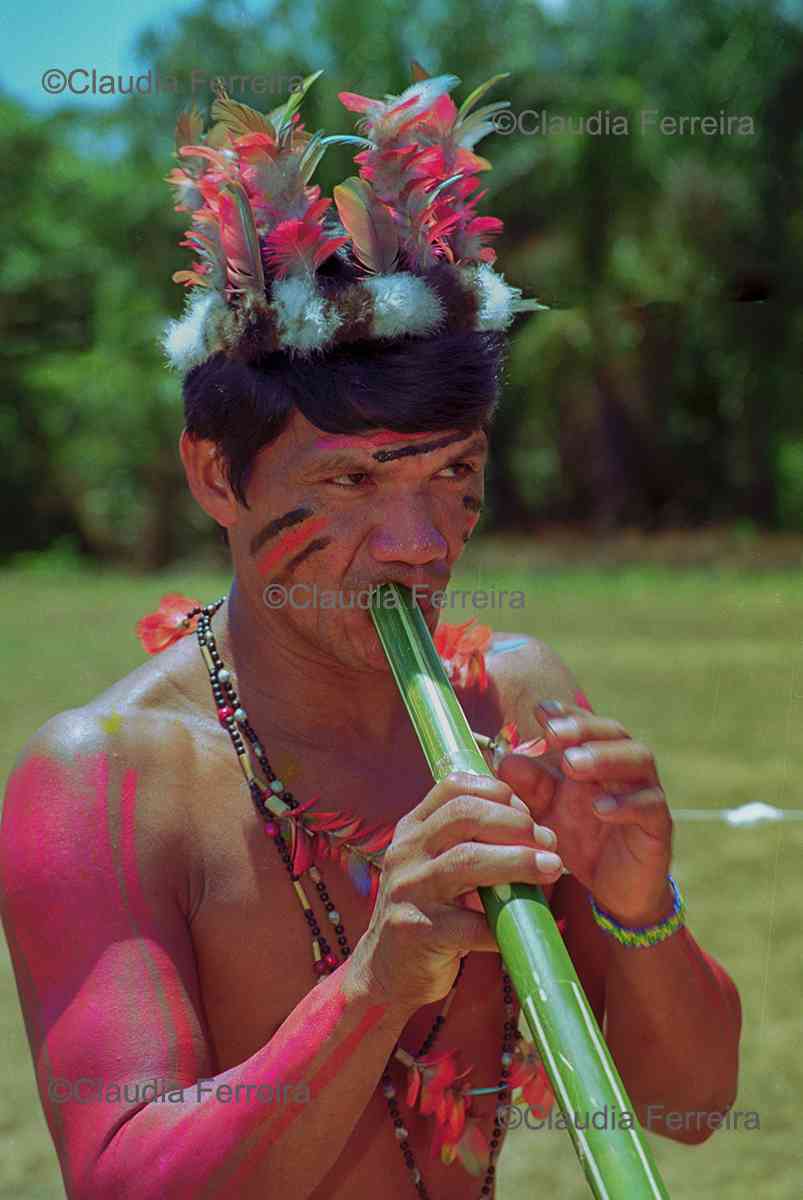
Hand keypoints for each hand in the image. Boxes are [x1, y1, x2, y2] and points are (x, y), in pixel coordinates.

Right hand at [347, 771, 561, 1015]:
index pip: (453, 787)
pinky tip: (524, 928)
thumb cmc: (428, 912)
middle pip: (464, 815)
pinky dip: (505, 923)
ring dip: (518, 861)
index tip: (528, 813)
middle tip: (547, 841)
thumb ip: (471, 843)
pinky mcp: (417, 932)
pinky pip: (471, 924)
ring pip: (468, 861)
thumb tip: (537, 832)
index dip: (498, 792)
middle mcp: (406, 853)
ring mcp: (408, 891)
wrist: (385, 971)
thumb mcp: (436, 866)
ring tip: (551, 868)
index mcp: (412, 830)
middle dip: (514, 823)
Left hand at [495, 701, 672, 925]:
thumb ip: (528, 788)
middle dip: (583, 728)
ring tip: (572, 764)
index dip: (566, 713)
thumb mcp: (547, 813)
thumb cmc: (581, 840)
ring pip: (638, 760)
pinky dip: (625, 804)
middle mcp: (625, 769)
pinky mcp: (658, 826)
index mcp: (597, 759)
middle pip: (615, 732)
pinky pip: (649, 806)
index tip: (539, 711)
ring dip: (604, 757)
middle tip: (553, 733)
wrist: (616, 891)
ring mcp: (646, 793)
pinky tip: (600, 808)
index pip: (587, 724)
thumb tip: (504, 759)